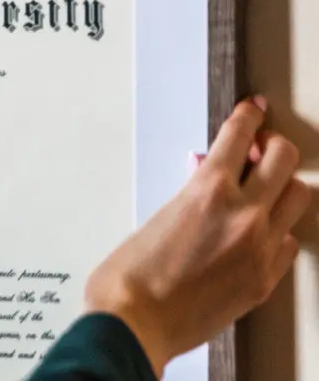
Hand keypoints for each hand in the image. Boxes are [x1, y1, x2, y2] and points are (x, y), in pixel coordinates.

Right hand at [83, 97, 310, 377]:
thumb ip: (192, 190)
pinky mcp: (264, 280)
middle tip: (257, 149)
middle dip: (272, 147)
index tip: (254, 109)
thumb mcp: (158, 213)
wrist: (135, 322)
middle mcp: (243, 215)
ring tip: (262, 189)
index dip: (249, 115)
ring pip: (299, 197)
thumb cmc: (132, 271)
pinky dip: (279, 229)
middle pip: (284, 158)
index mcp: (208, 190)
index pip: (240, 134)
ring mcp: (259, 249)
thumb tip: (206, 174)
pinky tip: (260, 230)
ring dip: (282, 186)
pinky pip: (290, 242)